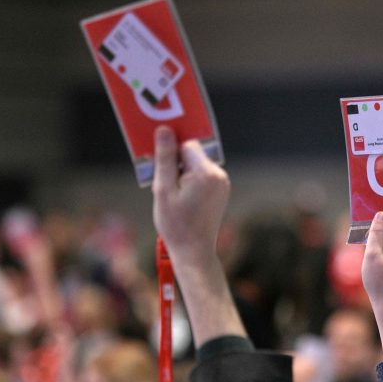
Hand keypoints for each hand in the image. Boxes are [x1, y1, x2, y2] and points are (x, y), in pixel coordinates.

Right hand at [152, 127, 229, 263]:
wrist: (194, 251)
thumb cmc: (176, 224)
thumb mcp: (163, 190)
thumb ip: (165, 158)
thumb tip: (165, 130)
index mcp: (206, 173)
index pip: (187, 144)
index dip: (171, 153)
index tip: (159, 165)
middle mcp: (219, 175)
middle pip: (192, 154)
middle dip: (175, 165)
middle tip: (164, 186)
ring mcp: (222, 183)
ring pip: (196, 166)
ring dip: (181, 175)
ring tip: (173, 196)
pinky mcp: (221, 191)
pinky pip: (202, 177)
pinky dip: (189, 183)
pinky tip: (181, 199)